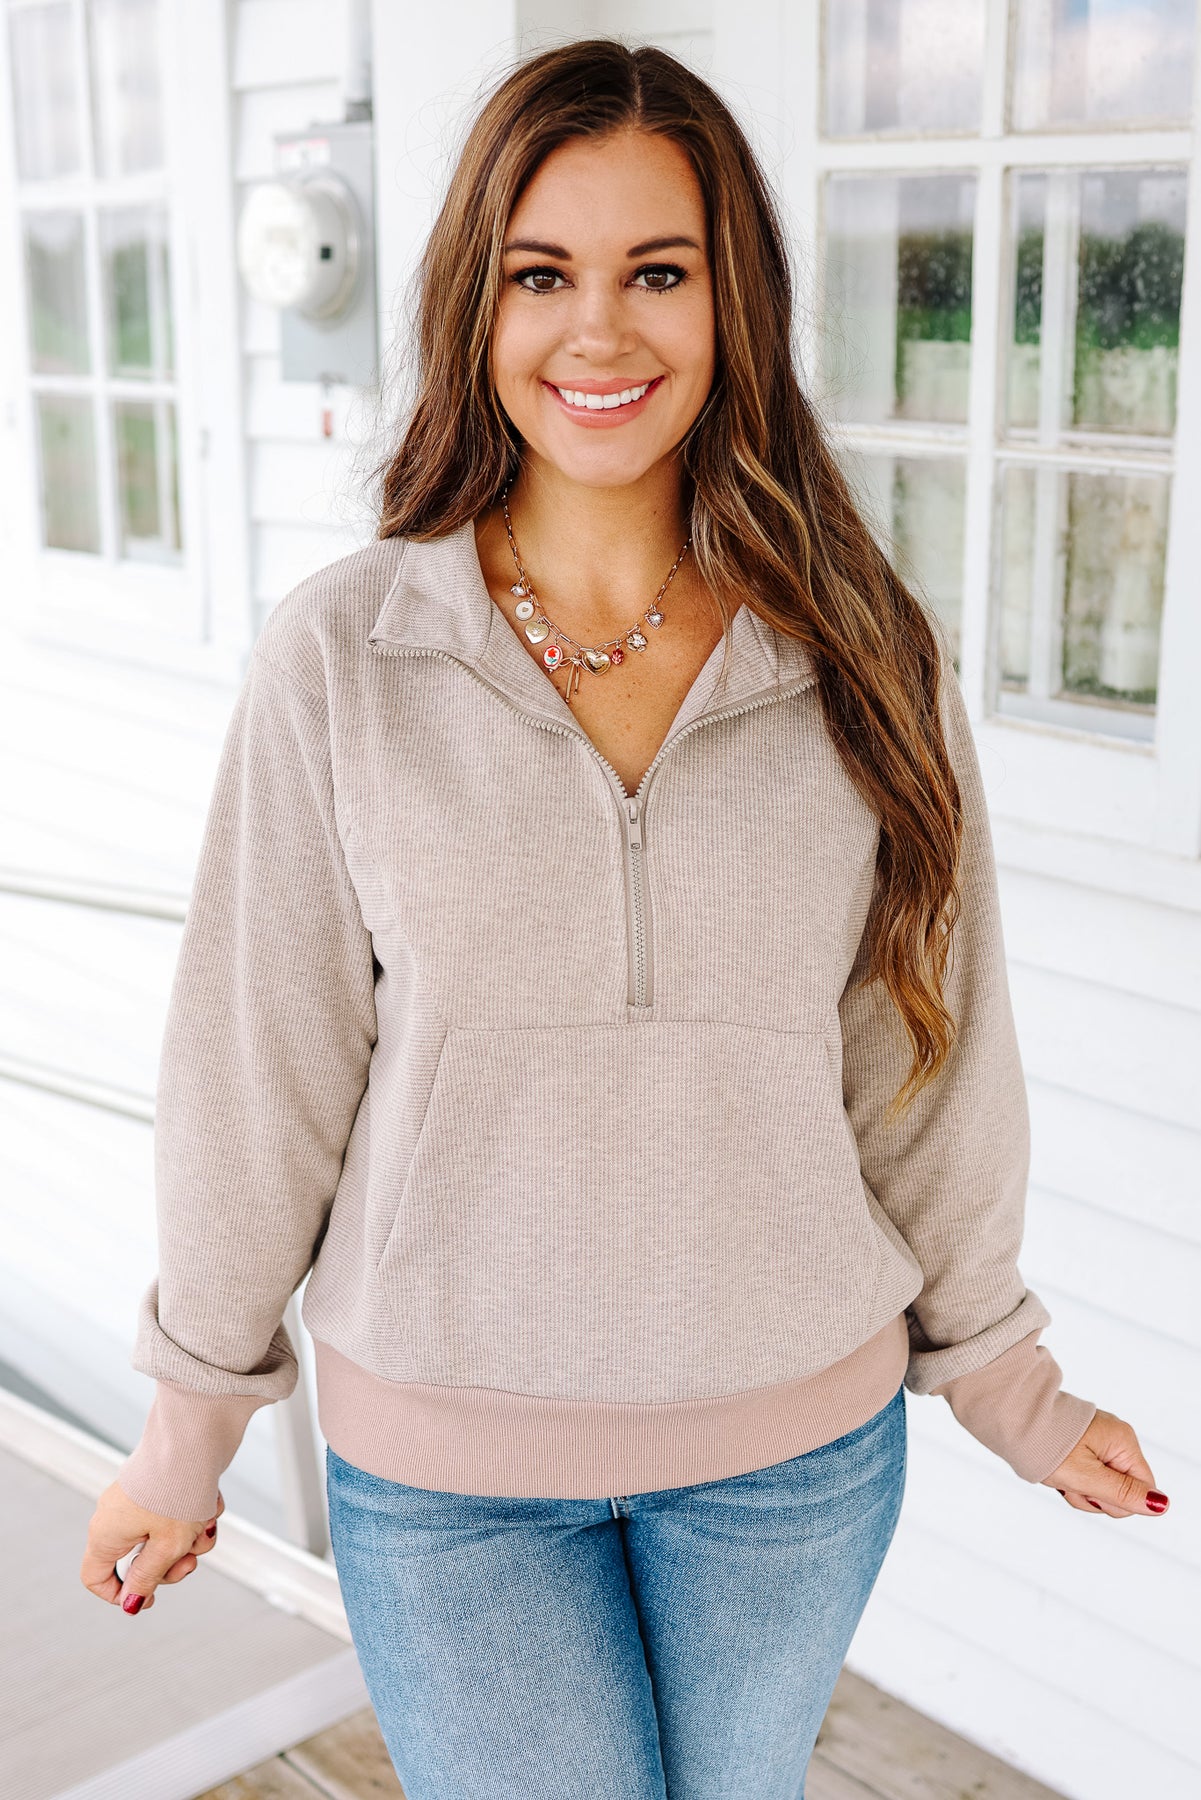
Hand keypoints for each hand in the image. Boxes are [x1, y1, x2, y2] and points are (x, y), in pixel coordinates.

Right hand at [80, 1480, 225, 1612]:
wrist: (196, 1435)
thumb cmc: (177, 1490)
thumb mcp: (166, 1546)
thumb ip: (148, 1579)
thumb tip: (133, 1604)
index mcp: (106, 1533)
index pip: (95, 1577)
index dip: (121, 1594)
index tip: (150, 1598)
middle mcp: (116, 1515)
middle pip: (139, 1560)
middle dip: (170, 1564)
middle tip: (191, 1560)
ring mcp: (139, 1499)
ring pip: (165, 1537)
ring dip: (191, 1538)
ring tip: (207, 1521)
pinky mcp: (161, 1485)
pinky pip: (177, 1515)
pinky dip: (195, 1515)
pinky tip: (211, 1503)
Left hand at [1042, 1408, 1168, 1517]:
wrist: (1010, 1416)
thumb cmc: (1045, 1444)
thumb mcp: (1086, 1476)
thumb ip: (1123, 1493)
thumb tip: (1161, 1505)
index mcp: (1122, 1442)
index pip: (1142, 1489)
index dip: (1117, 1501)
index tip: (1091, 1490)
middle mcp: (1116, 1439)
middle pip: (1121, 1490)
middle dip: (1094, 1495)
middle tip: (1069, 1481)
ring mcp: (1099, 1441)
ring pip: (1101, 1485)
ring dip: (1078, 1488)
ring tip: (1058, 1474)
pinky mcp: (1084, 1444)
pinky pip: (1087, 1474)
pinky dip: (1072, 1478)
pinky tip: (1057, 1470)